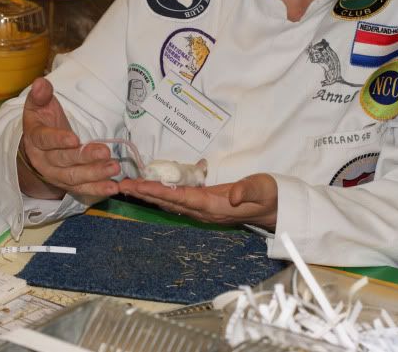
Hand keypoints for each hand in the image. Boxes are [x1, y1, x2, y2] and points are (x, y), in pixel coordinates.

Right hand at [19, 77, 119, 198]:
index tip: (74, 139)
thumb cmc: (43, 121)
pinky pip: (82, 189)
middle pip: (63, 161)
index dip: (58, 140)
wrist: (39, 145)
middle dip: (84, 158)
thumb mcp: (39, 105)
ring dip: (95, 174)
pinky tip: (113, 187)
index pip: (45, 140)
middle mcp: (44, 160)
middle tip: (105, 152)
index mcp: (36, 139)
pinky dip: (97, 189)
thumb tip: (41, 83)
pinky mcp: (68, 183)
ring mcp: (56, 174)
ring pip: (74, 177)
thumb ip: (41, 95)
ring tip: (114, 168)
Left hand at [118, 174, 277, 228]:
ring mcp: (203, 210)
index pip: (181, 199)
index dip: (159, 192)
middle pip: (169, 202)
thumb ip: (247, 191)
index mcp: (215, 207)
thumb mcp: (262, 189)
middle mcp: (204, 212)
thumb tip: (232, 194)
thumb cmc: (270, 195)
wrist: (276, 208)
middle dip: (144, 194)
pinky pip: (177, 200)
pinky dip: (160, 194)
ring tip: (128, 187)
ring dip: (148, 195)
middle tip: (122, 186)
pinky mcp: (204, 205)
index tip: (139, 187)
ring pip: (170, 203)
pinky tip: (148, 189)